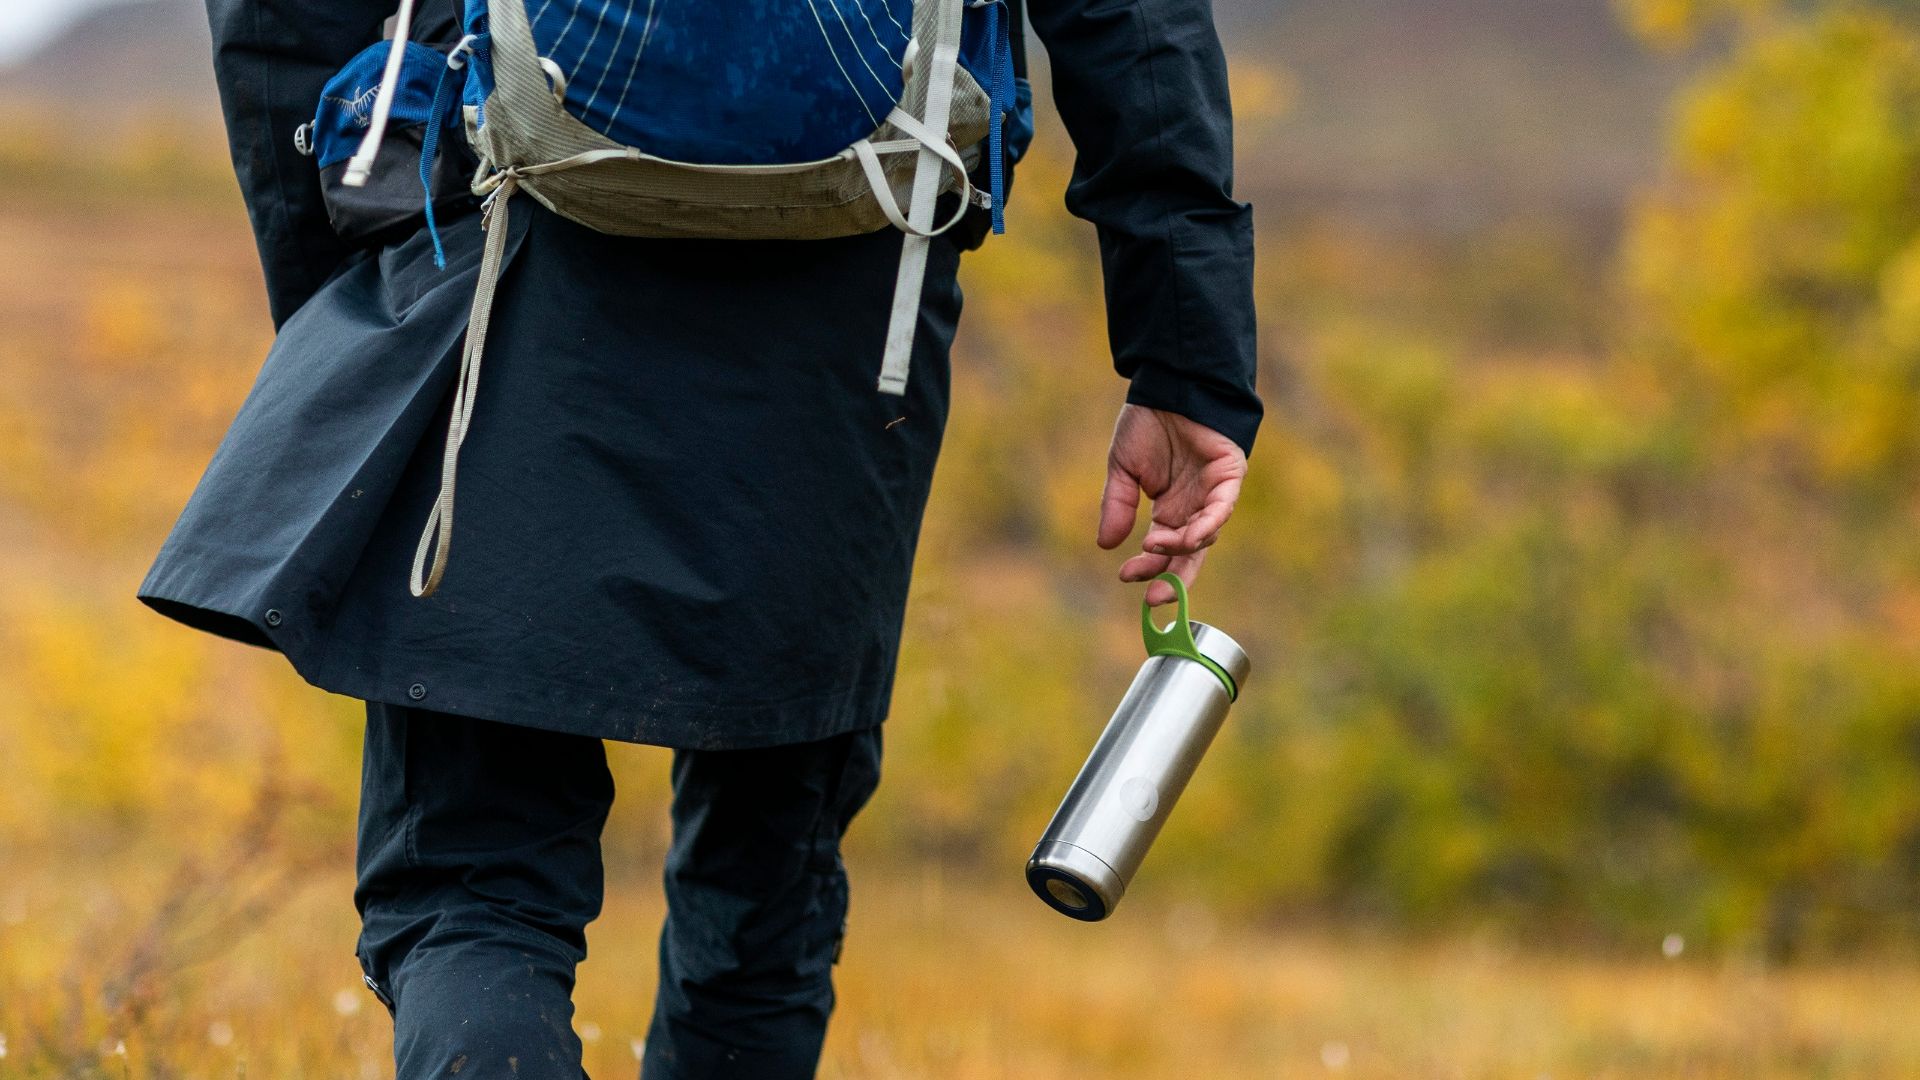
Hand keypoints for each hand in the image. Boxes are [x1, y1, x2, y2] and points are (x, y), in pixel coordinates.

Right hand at [1097, 404, 1247, 605]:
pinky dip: (1207, 526)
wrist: (1169, 384)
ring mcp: (1213, 495)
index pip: (1163, 550)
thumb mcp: (1122, 469)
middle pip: (1188, 554)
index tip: (1125, 576)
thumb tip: (1106, 545)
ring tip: (1154, 543)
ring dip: (1180, 547)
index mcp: (1170, 509)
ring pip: (1204, 536)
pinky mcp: (1228, 477)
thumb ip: (1117, 506)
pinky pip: (1222, 509)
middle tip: (1152, 596)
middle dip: (1172, 578)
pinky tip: (1188, 536)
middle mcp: (1193, 508)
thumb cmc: (1147, 423)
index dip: (1148, 567)